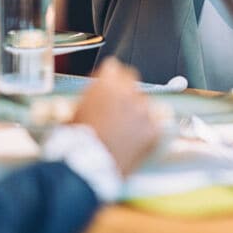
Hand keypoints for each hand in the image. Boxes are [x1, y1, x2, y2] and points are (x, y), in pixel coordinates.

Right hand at [72, 59, 159, 174]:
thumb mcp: (75, 111)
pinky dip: (149, 129)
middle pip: (132, 78)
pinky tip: (137, 138)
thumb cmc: (77, 142)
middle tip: (118, 105)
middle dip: (125, 88)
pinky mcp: (153, 129)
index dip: (109, 77)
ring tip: (125, 128)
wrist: (88, 166)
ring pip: (145, 101)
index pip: (114, 67)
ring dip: (137, 110)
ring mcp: (143, 111)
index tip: (108, 84)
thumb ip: (91, 97)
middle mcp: (128, 93)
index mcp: (106, 84)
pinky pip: (157, 122)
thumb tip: (96, 95)